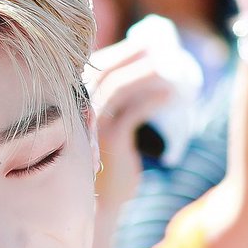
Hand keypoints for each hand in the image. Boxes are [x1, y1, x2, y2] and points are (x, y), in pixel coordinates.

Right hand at [85, 38, 174, 211]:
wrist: (103, 204)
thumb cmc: (110, 166)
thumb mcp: (110, 132)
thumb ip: (117, 107)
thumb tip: (143, 77)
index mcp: (76, 105)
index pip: (96, 67)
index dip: (121, 51)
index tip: (146, 43)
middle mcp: (79, 110)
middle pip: (105, 68)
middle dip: (133, 53)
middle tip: (161, 46)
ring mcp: (93, 124)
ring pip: (119, 85)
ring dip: (147, 72)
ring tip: (172, 69)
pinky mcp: (110, 140)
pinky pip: (134, 111)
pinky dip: (154, 99)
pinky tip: (171, 96)